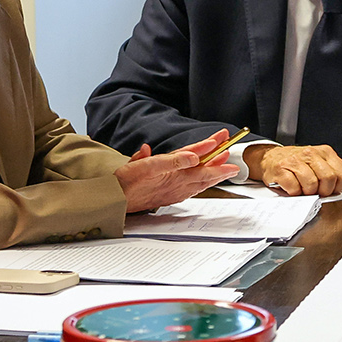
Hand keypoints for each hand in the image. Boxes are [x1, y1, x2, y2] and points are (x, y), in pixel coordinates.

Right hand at [115, 129, 242, 210]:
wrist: (113, 201)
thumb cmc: (125, 183)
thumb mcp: (146, 166)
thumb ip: (172, 160)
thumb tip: (193, 156)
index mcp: (173, 173)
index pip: (196, 159)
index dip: (209, 149)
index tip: (220, 140)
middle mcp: (176, 184)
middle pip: (202, 170)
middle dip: (217, 159)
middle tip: (228, 148)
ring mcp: (173, 191)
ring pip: (199, 180)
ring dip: (212, 171)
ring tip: (223, 161)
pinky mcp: (169, 196)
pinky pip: (192, 190)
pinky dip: (201, 183)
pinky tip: (204, 181)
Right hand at [243, 142, 341, 196]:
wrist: (272, 159)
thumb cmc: (301, 164)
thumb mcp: (328, 166)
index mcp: (326, 152)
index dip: (339, 187)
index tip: (331, 188)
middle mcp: (312, 153)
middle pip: (328, 180)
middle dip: (323, 191)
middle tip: (316, 190)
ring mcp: (296, 161)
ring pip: (312, 185)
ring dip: (308, 192)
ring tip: (303, 187)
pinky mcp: (282, 170)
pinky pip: (295, 188)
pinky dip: (295, 192)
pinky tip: (292, 186)